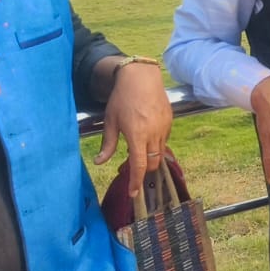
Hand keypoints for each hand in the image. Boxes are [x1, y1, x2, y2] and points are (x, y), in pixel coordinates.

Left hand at [95, 60, 173, 195]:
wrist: (141, 77)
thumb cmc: (122, 98)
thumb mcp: (110, 121)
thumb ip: (107, 144)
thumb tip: (99, 162)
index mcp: (137, 135)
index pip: (139, 165)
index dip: (136, 182)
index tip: (133, 193)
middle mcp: (153, 133)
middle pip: (153, 163)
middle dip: (145, 170)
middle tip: (133, 168)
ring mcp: (164, 127)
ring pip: (160, 152)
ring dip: (151, 157)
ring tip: (139, 150)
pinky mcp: (169, 121)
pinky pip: (164, 140)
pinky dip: (156, 144)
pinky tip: (146, 136)